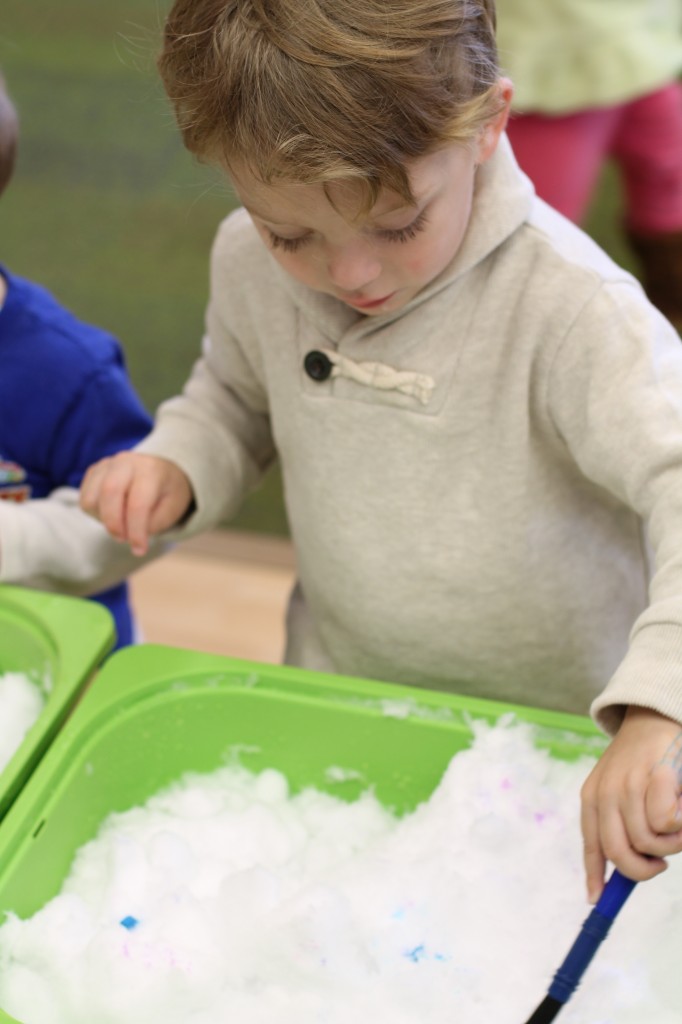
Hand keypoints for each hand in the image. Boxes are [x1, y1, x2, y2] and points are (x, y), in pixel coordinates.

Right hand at [80, 452, 193, 555]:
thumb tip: (124, 532)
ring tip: (122, 522)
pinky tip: (113, 513)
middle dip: (114, 524)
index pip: (138, 502)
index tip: (139, 550)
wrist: (161, 474)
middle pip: (109, 492)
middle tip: (124, 539)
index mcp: (151, 469)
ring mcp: (107, 464)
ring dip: (103, 519)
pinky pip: (85, 499)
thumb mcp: (170, 511)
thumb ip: (148, 523)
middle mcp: (126, 462)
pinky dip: (96, 513)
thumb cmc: (166, 495)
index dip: (136, 531)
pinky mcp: (94, 472)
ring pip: (91, 498)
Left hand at [581, 706, 681, 901]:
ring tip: (677, 825)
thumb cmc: (645, 761)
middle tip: (661, 863)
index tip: (596, 900)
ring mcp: (628, 783)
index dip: (594, 876)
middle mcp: (605, 791)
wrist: (657, 717)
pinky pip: (665, 822)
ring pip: (647, 841)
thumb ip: (622, 824)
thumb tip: (628, 867)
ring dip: (669, 844)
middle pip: (618, 852)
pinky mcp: (654, 775)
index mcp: (593, 796)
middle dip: (643, 869)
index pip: (591, 844)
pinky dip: (680, 825)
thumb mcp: (624, 790)